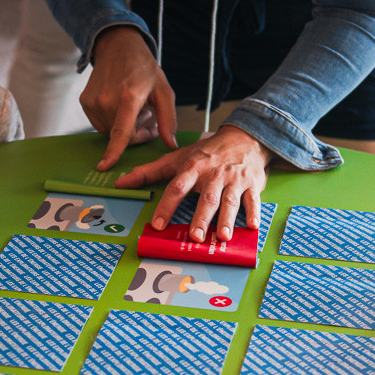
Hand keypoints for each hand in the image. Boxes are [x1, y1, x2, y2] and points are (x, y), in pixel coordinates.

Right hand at [82, 26, 177, 170]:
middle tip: (149, 119)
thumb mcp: (164, 90)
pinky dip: (111, 120)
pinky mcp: (85, 102)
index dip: (114, 151)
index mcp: (129, 97)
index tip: (105, 166)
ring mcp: (93, 101)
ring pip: (109, 131)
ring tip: (134, 109)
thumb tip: (172, 145)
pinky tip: (120, 105)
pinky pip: (100, 123)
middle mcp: (107, 100)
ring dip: (123, 127)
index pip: (121, 131)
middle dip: (137, 134)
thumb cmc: (144, 68)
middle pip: (120, 135)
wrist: (118, 47)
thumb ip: (169, 119)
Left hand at [116, 125, 269, 241]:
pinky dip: (254, 213)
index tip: (158, 224)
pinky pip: (253, 200)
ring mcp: (234, 180)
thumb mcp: (177, 158)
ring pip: (230, 201)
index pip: (177, 187)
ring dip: (227, 219)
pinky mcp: (251, 185)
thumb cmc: (207, 152)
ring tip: (222, 237)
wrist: (244, 137)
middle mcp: (213, 175)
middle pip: (206, 198)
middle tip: (195, 236)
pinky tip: (252, 226)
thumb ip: (148, 172)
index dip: (167, 206)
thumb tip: (121, 183)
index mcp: (193, 168)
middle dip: (201, 217)